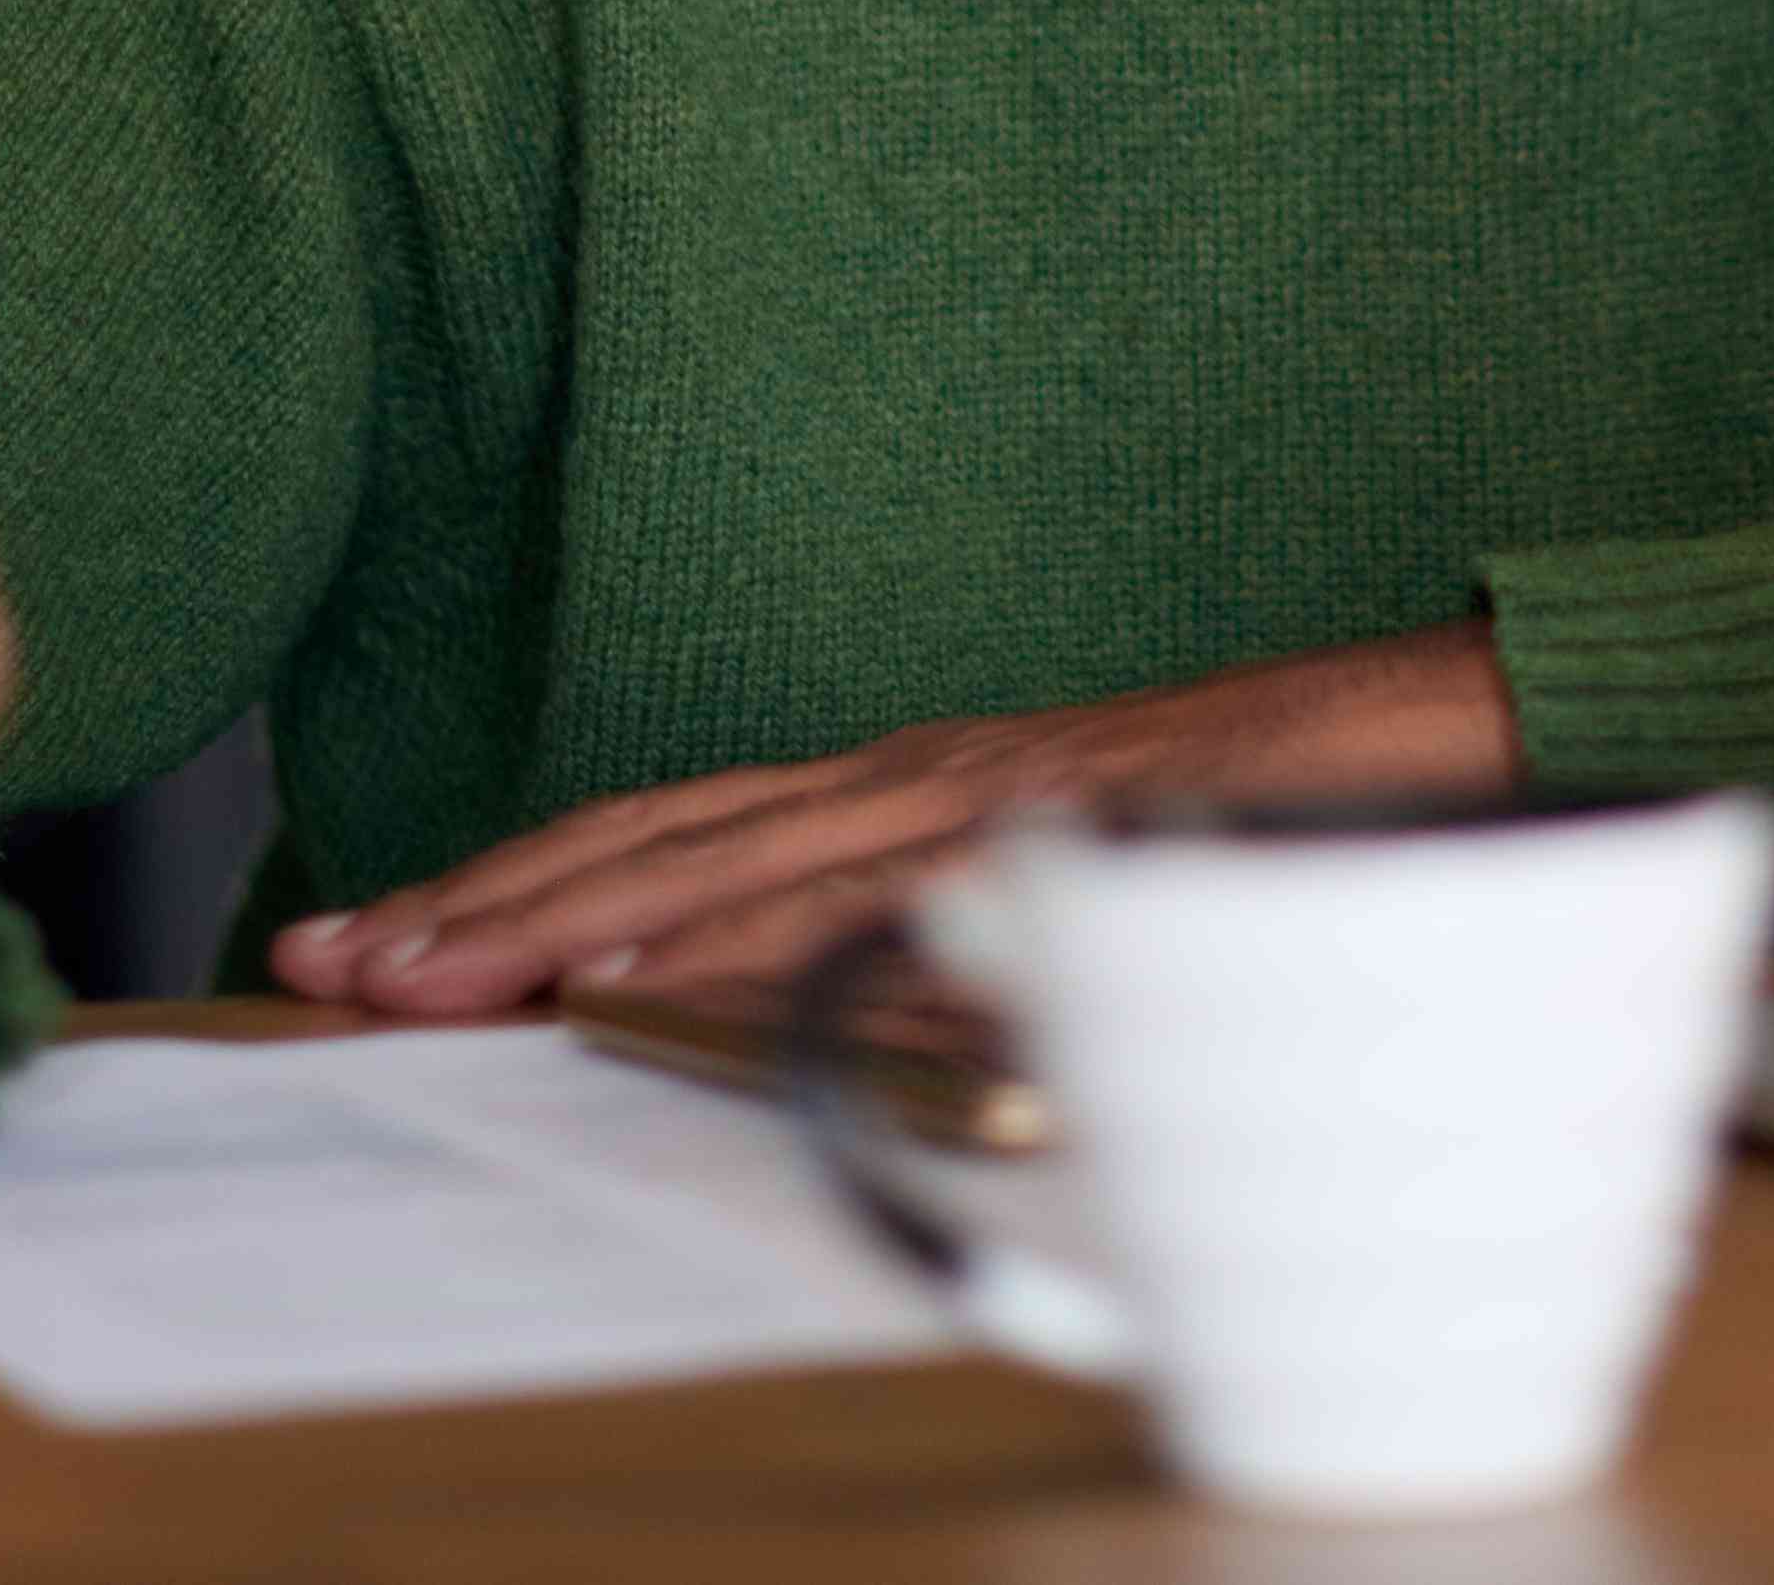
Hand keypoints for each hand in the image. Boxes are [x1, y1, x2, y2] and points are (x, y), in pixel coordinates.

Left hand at [269, 619, 1520, 1020]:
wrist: (1451, 733)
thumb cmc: (1266, 818)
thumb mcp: (1071, 903)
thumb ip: (955, 959)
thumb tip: (833, 1039)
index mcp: (907, 789)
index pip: (672, 836)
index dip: (516, 882)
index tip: (374, 934)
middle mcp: (915, 773)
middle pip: (659, 836)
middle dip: (479, 898)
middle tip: (321, 956)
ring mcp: (975, 792)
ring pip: (727, 857)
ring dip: (560, 916)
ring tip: (419, 974)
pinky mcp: (1043, 825)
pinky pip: (865, 893)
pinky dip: (737, 932)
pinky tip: (637, 976)